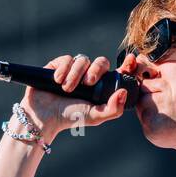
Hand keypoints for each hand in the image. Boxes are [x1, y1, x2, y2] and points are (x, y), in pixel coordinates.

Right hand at [18, 53, 133, 139]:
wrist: (44, 116)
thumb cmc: (70, 117)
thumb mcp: (95, 116)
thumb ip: (113, 109)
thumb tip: (124, 92)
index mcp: (102, 87)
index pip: (117, 72)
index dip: (127, 64)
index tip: (131, 60)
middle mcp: (89, 76)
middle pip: (101, 62)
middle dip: (96, 70)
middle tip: (87, 83)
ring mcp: (74, 69)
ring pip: (83, 59)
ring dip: (75, 74)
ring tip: (66, 89)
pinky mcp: (59, 65)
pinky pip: (66, 59)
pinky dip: (63, 70)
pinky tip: (57, 81)